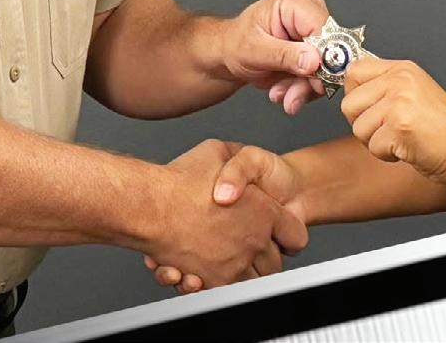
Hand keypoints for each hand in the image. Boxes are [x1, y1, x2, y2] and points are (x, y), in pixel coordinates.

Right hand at [144, 139, 307, 291]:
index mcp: (264, 211)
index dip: (288, 231)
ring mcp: (234, 266)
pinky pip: (229, 293)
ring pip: (254, 282)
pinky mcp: (212, 282)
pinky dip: (222, 285)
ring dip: (246, 273)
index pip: (296, 235)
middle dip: (267, 256)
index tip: (280, 230)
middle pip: (276, 264)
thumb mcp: (218, 150)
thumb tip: (241, 164)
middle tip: (252, 244)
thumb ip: (237, 159)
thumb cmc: (180, 179)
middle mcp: (253, 242)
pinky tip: (210, 270)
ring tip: (230, 258)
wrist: (150, 206)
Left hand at [218, 0, 328, 114]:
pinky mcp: (314, 50)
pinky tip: (285, 91)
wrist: (230, 56)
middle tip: (291, 95)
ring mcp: (312, 31)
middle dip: (310, 78)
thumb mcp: (254, 50)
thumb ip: (284, 55)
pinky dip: (303, 89)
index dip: (324, 56)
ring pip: (327, 66)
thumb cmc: (236, 43)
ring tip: (282, 94)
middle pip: (329, 49)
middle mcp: (307, 12)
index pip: (324, 27)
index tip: (315, 79)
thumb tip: (314, 60)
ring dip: (305, 87)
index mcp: (293, 1)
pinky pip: (320, 75)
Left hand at [340, 59, 445, 182]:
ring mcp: (399, 102)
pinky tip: (407, 148)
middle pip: (349, 104)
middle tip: (387, 130)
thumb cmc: (443, 128)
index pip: (354, 71)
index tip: (363, 109)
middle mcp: (399, 80)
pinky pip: (373, 147)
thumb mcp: (415, 92)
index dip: (354, 95)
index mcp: (402, 69)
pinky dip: (387, 155)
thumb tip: (353, 91)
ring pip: (358, 128)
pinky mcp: (400, 127)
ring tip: (400, 138)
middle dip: (363, 124)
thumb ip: (386, 87)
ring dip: (375, 142)